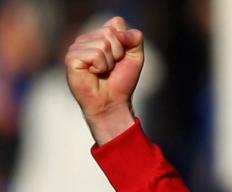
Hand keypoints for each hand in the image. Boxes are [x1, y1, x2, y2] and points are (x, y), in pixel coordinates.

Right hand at [64, 16, 143, 144]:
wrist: (112, 103)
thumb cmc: (121, 81)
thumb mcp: (135, 57)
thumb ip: (134, 38)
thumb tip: (120, 24)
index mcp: (99, 35)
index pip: (116, 23)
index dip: (125, 42)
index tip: (121, 57)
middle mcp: (86, 39)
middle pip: (110, 33)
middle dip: (118, 53)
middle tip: (111, 67)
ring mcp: (76, 47)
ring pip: (103, 44)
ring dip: (109, 62)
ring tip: (102, 72)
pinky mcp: (71, 58)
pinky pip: (95, 54)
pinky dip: (100, 66)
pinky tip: (93, 73)